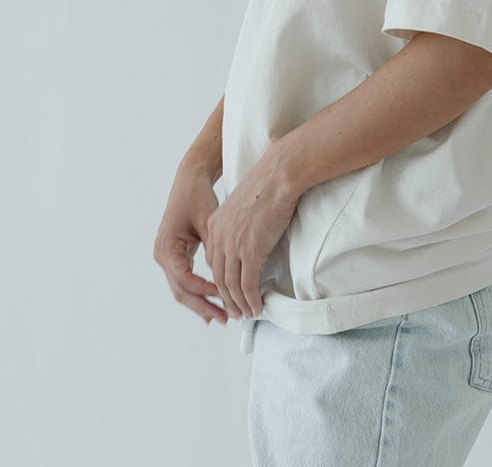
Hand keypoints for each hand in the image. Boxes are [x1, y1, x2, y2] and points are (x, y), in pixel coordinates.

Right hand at [153, 159, 230, 324]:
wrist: (190, 181)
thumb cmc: (198, 197)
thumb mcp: (208, 223)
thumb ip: (213, 250)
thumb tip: (225, 276)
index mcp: (167, 247)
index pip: (184, 279)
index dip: (204, 291)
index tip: (223, 296)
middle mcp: (163, 255)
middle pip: (181, 290)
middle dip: (203, 305)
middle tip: (224, 317)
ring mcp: (167, 257)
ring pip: (183, 289)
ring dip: (201, 302)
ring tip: (222, 316)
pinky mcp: (175, 256)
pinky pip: (185, 280)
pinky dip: (198, 292)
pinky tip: (212, 304)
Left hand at [203, 148, 299, 320]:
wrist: (277, 175)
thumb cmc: (267, 185)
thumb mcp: (242, 205)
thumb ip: (238, 223)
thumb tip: (247, 238)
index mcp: (215, 225)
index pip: (213, 262)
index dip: (221, 282)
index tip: (230, 293)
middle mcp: (219, 237)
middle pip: (219, 278)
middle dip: (228, 299)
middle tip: (237, 312)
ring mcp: (234, 246)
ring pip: (232, 286)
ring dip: (240, 304)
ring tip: (248, 314)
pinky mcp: (251, 251)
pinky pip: (248, 284)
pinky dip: (252, 300)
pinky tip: (257, 307)